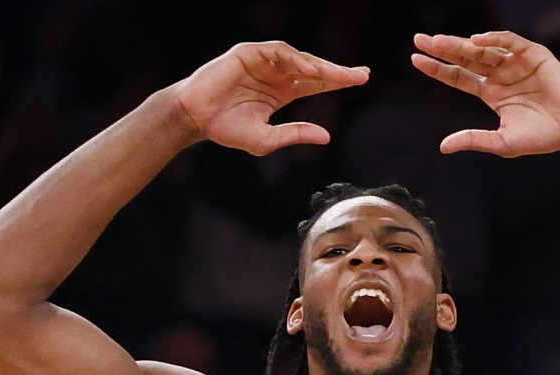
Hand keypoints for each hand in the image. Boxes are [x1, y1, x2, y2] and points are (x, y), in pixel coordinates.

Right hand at [176, 41, 367, 155]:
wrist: (197, 119)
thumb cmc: (228, 129)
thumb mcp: (269, 138)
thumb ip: (296, 134)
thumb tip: (326, 136)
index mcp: (282, 92)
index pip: (316, 83)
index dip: (338, 81)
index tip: (361, 79)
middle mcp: (276, 74)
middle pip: (314, 68)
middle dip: (338, 71)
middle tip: (361, 75)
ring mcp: (263, 62)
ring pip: (299, 58)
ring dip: (319, 66)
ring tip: (338, 76)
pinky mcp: (249, 53)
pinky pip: (278, 52)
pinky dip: (295, 59)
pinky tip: (308, 69)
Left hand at [411, 31, 559, 156]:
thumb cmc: (541, 138)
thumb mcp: (501, 142)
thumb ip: (473, 139)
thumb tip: (443, 146)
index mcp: (491, 93)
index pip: (458, 77)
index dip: (437, 69)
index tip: (416, 60)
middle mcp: (500, 75)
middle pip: (465, 58)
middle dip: (443, 49)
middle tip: (420, 40)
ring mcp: (516, 63)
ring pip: (483, 49)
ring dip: (461, 44)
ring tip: (439, 42)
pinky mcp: (534, 55)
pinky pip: (511, 42)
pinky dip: (495, 40)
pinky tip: (476, 40)